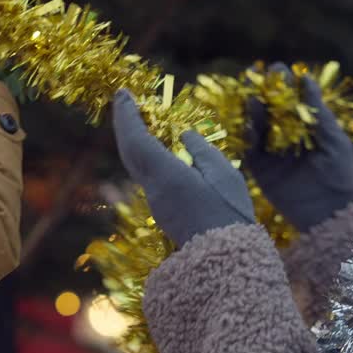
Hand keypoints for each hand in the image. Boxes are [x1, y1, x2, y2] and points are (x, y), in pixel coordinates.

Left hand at [112, 90, 253, 245]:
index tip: (122, 93)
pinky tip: (151, 142)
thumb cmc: (230, 215)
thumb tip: (183, 136)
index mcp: (167, 176)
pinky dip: (142, 150)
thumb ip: (201, 151)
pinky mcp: (161, 207)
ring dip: (132, 136)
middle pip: (129, 150)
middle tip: (123, 98)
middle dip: (123, 122)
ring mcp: (155, 200)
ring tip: (136, 114)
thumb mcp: (224, 175)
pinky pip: (144, 171)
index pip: (137, 139)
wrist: (225, 259)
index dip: (127, 115)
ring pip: (134, 161)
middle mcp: (153, 187)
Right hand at [244, 64, 352, 231]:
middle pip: (267, 105)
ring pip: (254, 123)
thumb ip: (319, 112)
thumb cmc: (340, 173)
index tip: (278, 70)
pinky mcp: (257, 166)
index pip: (290, 96)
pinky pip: (247, 147)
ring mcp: (268, 148)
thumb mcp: (335, 140)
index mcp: (304, 122)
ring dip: (250, 109)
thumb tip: (306, 79)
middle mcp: (283, 131)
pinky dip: (245, 135)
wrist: (331, 213)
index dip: (283, 82)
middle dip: (259, 89)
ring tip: (250, 98)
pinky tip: (247, 126)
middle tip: (253, 75)